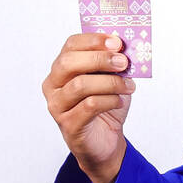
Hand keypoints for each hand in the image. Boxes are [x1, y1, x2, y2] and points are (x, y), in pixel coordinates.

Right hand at [41, 33, 135, 182]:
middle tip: (123, 62)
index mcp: (62, 69)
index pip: (70, 45)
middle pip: (69, 63)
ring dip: (110, 82)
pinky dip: (110, 100)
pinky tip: (119, 101)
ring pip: (81, 85)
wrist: (105, 142)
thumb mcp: (111, 79)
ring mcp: (57, 105)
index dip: (93, 40)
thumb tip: (124, 45)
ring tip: (129, 86)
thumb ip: (113, 62)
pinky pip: (90, 106)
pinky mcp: (68, 124)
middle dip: (100, 59)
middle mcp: (53, 85)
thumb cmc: (106, 107)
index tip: (117, 42)